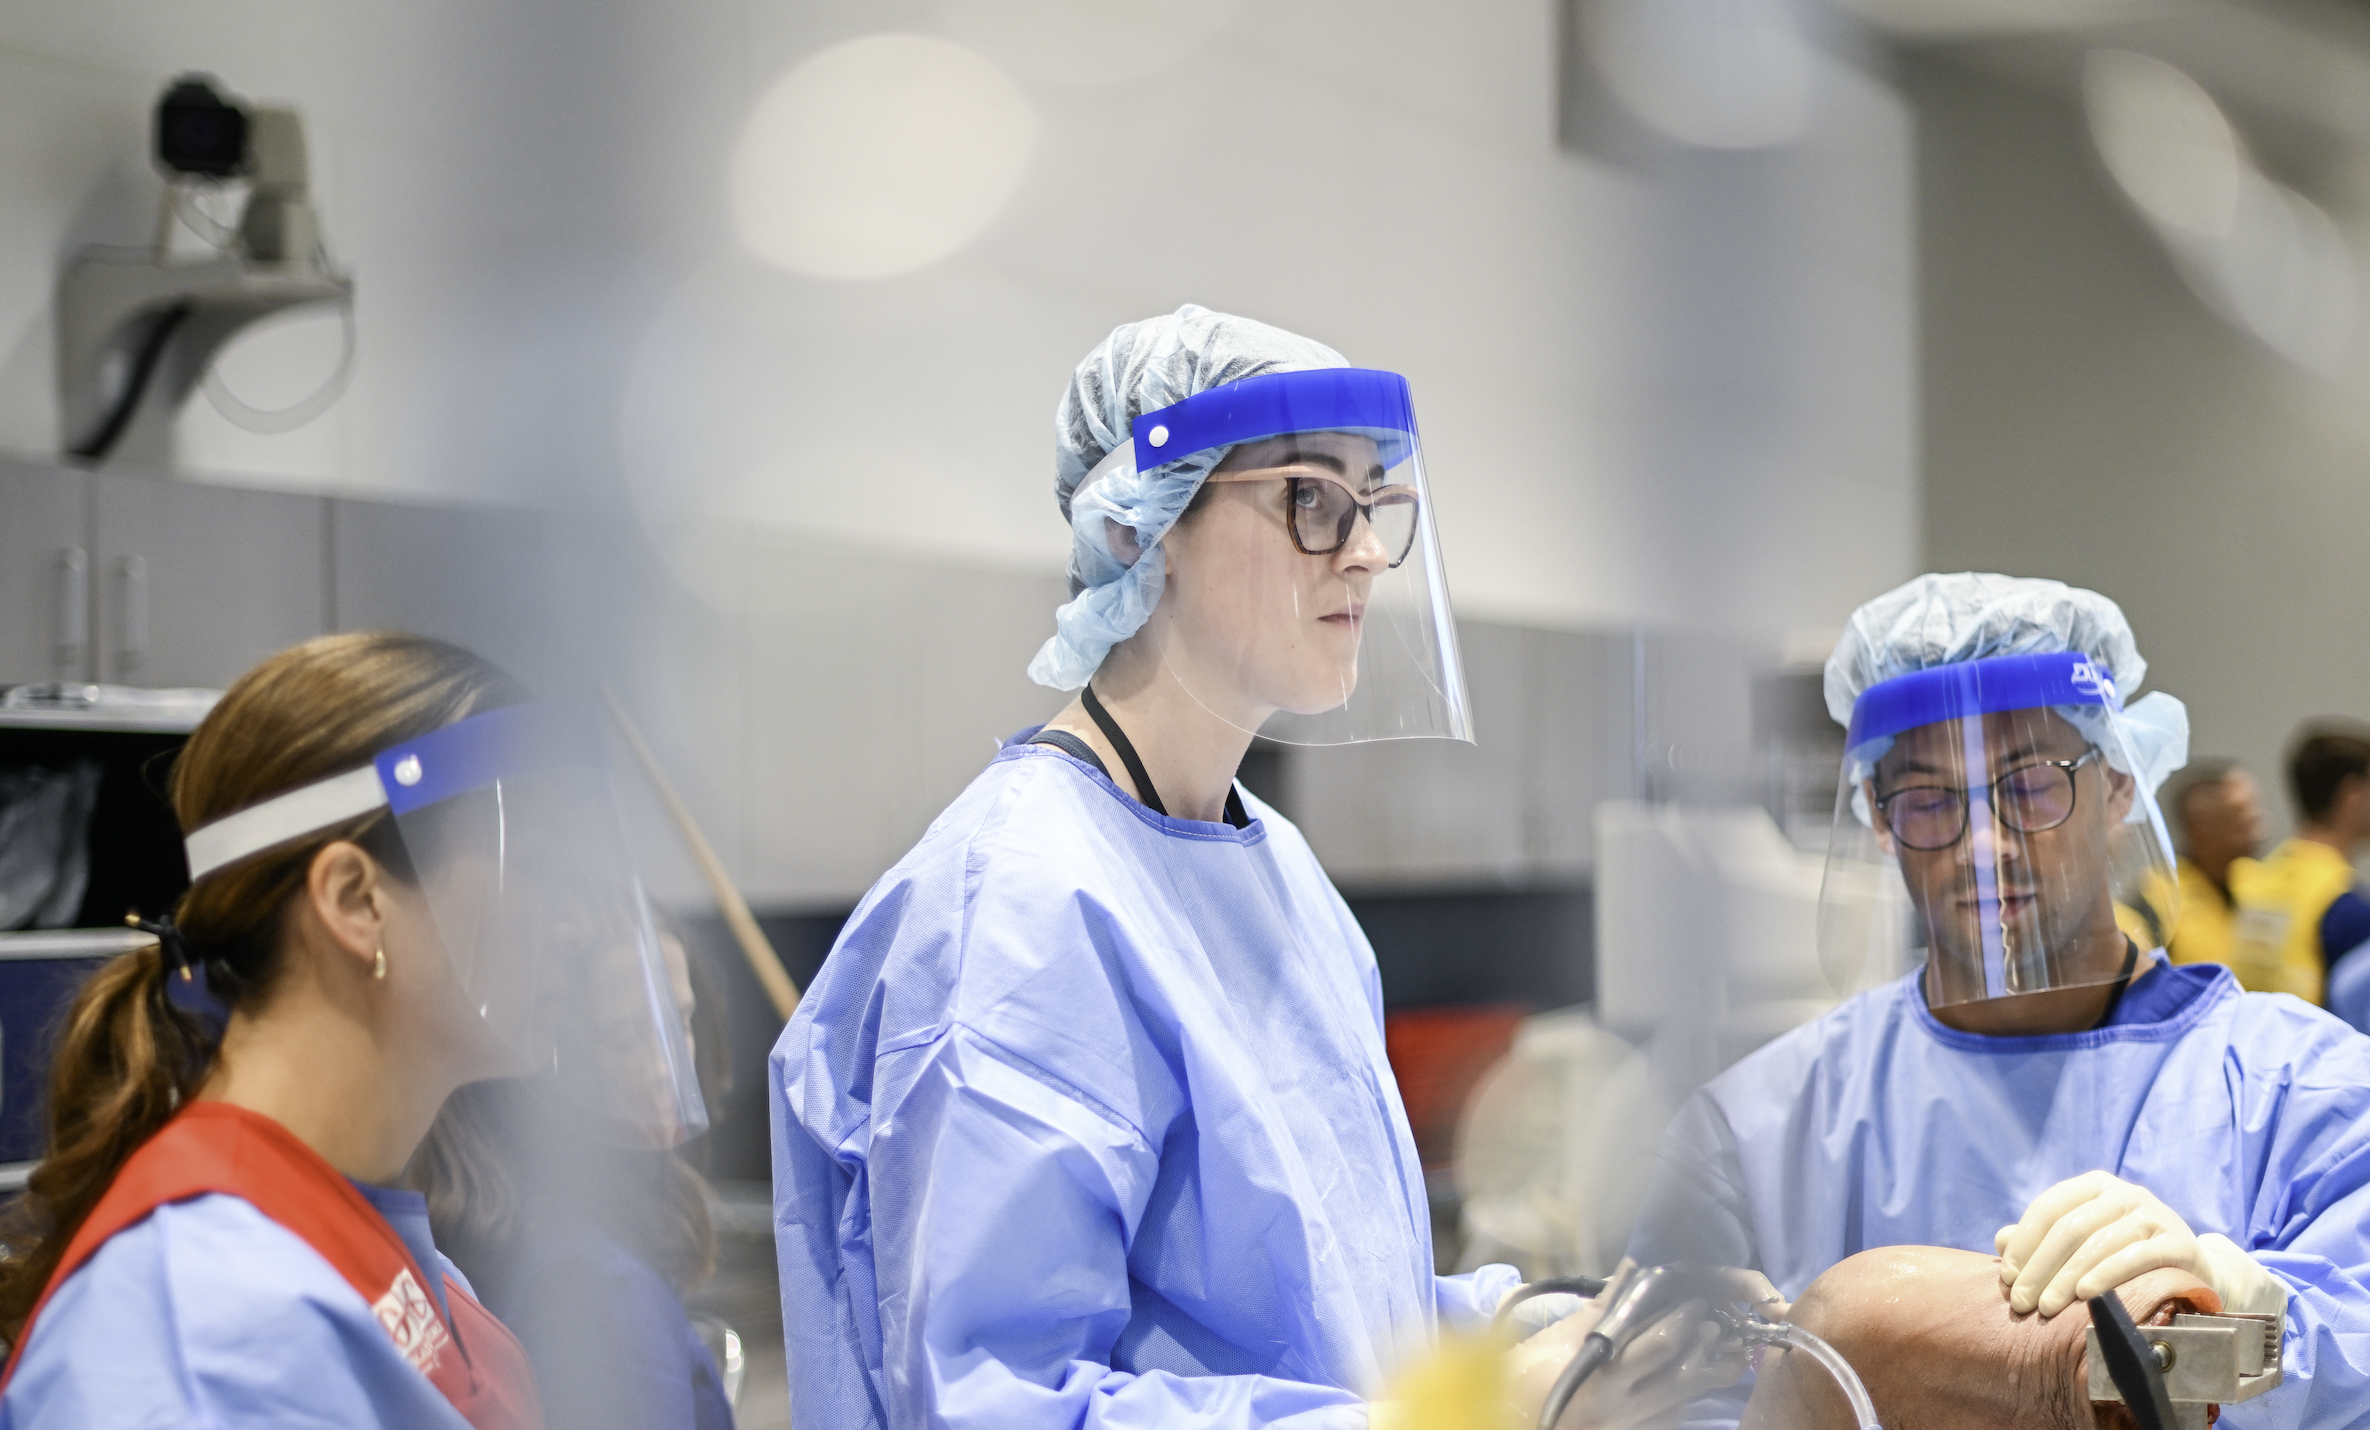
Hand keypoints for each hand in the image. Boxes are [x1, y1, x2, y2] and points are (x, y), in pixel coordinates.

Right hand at [1505, 1270, 1772, 1429]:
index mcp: (1603, 1380)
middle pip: (1682, 1376)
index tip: (1694, 1300)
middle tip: (1710, 1320)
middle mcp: (1622, 1410)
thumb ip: (1602, 1307)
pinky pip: (1670, 1417)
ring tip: (1708, 1345)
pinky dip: (1682, 1395)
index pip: (1659, 1346)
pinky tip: (1683, 1377)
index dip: (1682, 1319)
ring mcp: (1629, 1428)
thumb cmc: (1528, 1374)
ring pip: (1683, 1400)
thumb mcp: (1559, 1337)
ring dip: (1701, 1371)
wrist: (1513, 1417)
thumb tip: (1631, 1271)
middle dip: (1701, 1344)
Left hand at [1995, 1171, 2285, 1317]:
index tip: (2006, 1277)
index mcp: (2095, 1187)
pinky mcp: (2179, 1241)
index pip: (2048, 1207)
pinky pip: (2136, 1257)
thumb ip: (2042, 1240)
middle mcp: (2124, 1193)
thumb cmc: (2124, 1256)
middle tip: (2021, 1303)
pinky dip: (2107, 1276)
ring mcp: (2154, 1214)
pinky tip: (2085, 1297)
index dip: (2023, 1242)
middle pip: (2070, 1227)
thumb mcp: (2083, 1243)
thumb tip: (1999, 1239)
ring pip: (2098, 1243)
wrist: (2192, 1270)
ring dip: (2066, 1277)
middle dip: (2039, 1267)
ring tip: (2046, 1307)